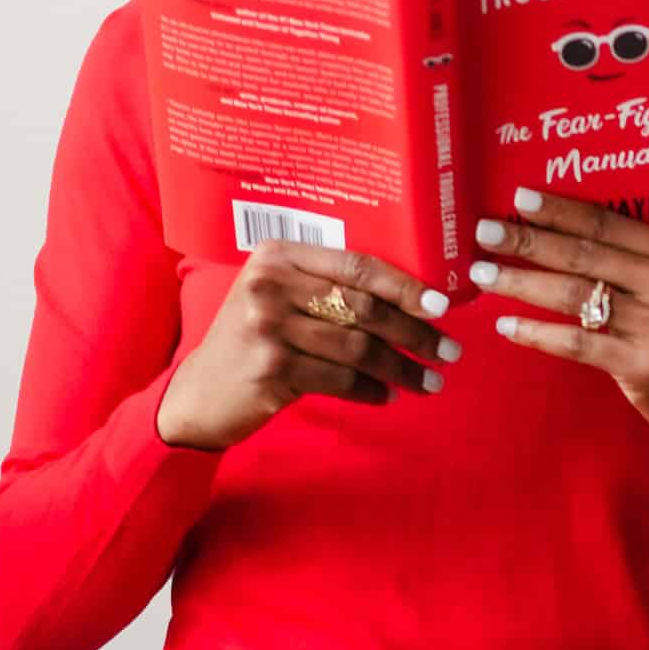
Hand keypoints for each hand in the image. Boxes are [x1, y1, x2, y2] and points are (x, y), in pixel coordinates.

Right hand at [157, 240, 461, 450]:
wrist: (199, 393)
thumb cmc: (253, 339)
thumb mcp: (279, 296)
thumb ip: (327, 286)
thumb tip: (411, 296)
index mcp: (278, 254)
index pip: (357, 264)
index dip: (405, 285)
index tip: (442, 305)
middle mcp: (270, 284)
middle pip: (362, 306)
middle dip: (414, 331)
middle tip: (449, 351)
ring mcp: (267, 327)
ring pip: (356, 347)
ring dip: (401, 367)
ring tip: (429, 381)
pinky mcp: (270, 369)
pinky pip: (339, 380)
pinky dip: (370, 390)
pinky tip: (388, 395)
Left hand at [469, 186, 648, 449]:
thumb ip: (636, 256)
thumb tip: (559, 227)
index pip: (608, 223)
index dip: (560, 210)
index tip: (518, 198)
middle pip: (584, 255)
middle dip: (528, 241)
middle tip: (484, 231)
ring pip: (574, 295)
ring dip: (522, 282)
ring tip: (482, 274)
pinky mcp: (641, 365)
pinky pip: (576, 342)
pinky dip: (537, 332)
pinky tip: (506, 324)